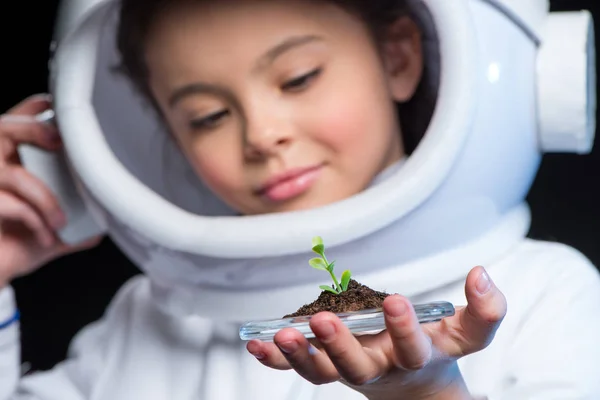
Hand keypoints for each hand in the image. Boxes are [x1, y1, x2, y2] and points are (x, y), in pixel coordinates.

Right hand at [0, 94, 101, 285]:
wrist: (1, 272)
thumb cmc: (21, 246)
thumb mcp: (56, 229)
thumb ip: (82, 218)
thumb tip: (113, 215)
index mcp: (8, 164)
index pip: (14, 123)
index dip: (31, 110)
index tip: (55, 105)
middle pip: (2, 129)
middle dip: (33, 129)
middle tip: (59, 141)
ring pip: (12, 174)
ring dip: (44, 198)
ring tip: (61, 221)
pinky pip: (9, 204)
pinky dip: (34, 220)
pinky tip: (47, 237)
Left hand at [247, 266, 505, 399]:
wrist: (416, 388)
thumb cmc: (440, 350)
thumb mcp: (468, 335)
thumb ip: (485, 310)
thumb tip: (480, 273)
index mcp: (416, 359)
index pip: (414, 349)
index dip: (406, 328)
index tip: (397, 301)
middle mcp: (381, 370)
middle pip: (359, 368)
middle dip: (341, 347)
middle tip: (323, 320)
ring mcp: (350, 372)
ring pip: (323, 373)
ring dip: (300, 355)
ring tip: (282, 333)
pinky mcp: (329, 369)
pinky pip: (301, 369)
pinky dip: (276, 359)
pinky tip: (256, 341)